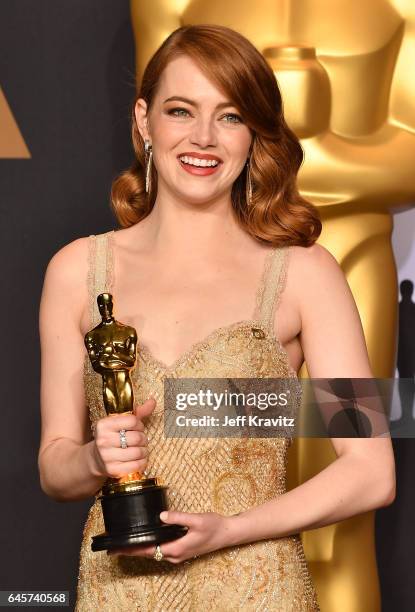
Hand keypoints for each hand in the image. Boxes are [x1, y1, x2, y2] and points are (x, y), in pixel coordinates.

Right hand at [91, 398, 155, 477]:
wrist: (96, 459)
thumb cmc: (113, 436)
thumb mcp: (121, 422)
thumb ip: (138, 412)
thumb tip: (153, 401)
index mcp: (104, 425)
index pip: (132, 420)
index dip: (139, 424)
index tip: (137, 427)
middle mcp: (103, 440)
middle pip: (137, 437)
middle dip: (143, 438)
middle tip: (140, 440)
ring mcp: (107, 456)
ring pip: (138, 452)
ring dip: (144, 451)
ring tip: (140, 449)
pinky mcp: (113, 470)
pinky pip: (137, 465)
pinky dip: (142, 462)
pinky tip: (138, 459)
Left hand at [108, 510, 235, 562]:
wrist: (227, 534)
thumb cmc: (213, 526)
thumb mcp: (196, 519)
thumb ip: (178, 518)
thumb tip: (161, 516)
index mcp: (176, 549)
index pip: (148, 551)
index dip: (131, 550)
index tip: (116, 549)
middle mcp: (175, 555)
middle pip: (148, 554)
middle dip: (131, 550)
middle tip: (114, 547)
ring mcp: (178, 554)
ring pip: (154, 553)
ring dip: (140, 549)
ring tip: (126, 544)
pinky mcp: (181, 550)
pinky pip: (161, 550)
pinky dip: (150, 547)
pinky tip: (146, 540)